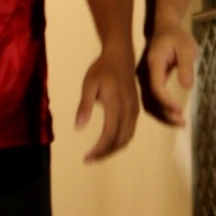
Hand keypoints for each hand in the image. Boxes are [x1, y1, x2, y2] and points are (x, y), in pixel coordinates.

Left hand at [75, 47, 138, 162]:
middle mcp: (129, 110)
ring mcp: (134, 110)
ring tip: (97, 154)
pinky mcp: (136, 110)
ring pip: (127, 138)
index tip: (86, 158)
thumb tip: (78, 128)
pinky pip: (130, 131)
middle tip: (89, 159)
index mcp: (116, 104)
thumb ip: (84, 106)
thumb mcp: (88, 84)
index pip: (110, 134)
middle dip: (105, 153)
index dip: (99, 149)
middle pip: (120, 140)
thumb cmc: (102, 69)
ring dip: (113, 149)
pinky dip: (120, 141)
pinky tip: (108, 143)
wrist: (120, 56)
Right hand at [136, 24, 197, 126]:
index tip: (180, 110)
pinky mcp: (145, 82)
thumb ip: (186, 66)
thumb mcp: (187, 48)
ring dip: (162, 116)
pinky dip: (160, 110)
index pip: (156, 87)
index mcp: (153, 63)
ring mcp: (142, 78)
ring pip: (147, 103)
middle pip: (149, 100)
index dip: (167, 102)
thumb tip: (187, 87)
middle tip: (182, 122)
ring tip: (180, 122)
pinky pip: (149, 100)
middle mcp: (143, 73)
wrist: (164, 28)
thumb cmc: (177, 36)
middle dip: (165, 114)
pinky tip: (172, 115)